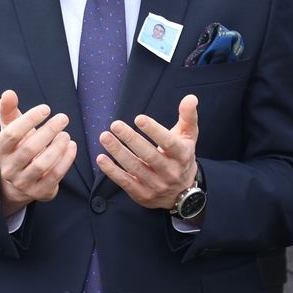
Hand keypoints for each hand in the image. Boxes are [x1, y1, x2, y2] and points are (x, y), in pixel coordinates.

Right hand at [0, 90, 77, 215]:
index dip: (29, 119)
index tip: (46, 108)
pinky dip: (66, 160)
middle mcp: (8, 169)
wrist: (19, 181)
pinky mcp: (40, 193)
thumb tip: (8, 93)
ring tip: (67, 134)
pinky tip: (72, 146)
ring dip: (58, 147)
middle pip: (29, 149)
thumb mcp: (10, 128)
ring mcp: (23, 183)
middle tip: (63, 118)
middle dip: (48, 131)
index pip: (11, 134)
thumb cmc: (17, 147)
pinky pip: (55, 176)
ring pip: (42, 165)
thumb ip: (9, 110)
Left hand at [98, 94, 198, 212]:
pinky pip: (125, 182)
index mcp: (182, 155)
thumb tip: (190, 98)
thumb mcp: (188, 137)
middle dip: (131, 139)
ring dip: (118, 152)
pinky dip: (112, 171)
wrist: (182, 193)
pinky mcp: (143, 195)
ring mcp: (156, 185)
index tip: (138, 118)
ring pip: (135, 168)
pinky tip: (101, 158)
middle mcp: (170, 172)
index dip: (153, 130)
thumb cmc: (181, 157)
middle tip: (115, 125)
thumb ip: (188, 116)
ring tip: (105, 136)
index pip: (168, 142)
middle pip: (149, 155)